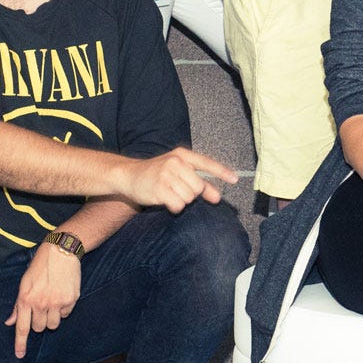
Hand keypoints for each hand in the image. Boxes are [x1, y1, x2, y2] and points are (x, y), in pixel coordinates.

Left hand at [4, 239, 82, 358]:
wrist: (61, 252)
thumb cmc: (40, 266)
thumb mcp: (24, 284)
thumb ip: (18, 305)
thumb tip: (10, 322)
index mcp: (26, 299)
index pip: (22, 327)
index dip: (20, 344)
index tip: (19, 355)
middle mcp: (40, 303)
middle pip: (39, 328)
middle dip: (40, 321)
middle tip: (42, 307)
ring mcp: (56, 302)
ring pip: (53, 324)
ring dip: (52, 318)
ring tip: (52, 302)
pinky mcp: (70, 300)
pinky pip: (66, 314)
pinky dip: (64, 309)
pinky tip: (62, 294)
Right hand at [117, 146, 239, 210]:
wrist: (128, 175)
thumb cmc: (156, 174)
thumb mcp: (177, 172)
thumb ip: (199, 183)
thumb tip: (217, 197)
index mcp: (182, 155)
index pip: (206, 163)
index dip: (222, 172)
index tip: (235, 179)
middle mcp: (175, 162)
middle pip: (198, 187)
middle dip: (191, 194)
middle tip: (177, 190)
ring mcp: (166, 175)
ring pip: (189, 197)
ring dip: (181, 201)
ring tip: (168, 193)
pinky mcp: (159, 188)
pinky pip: (178, 205)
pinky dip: (174, 207)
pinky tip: (164, 200)